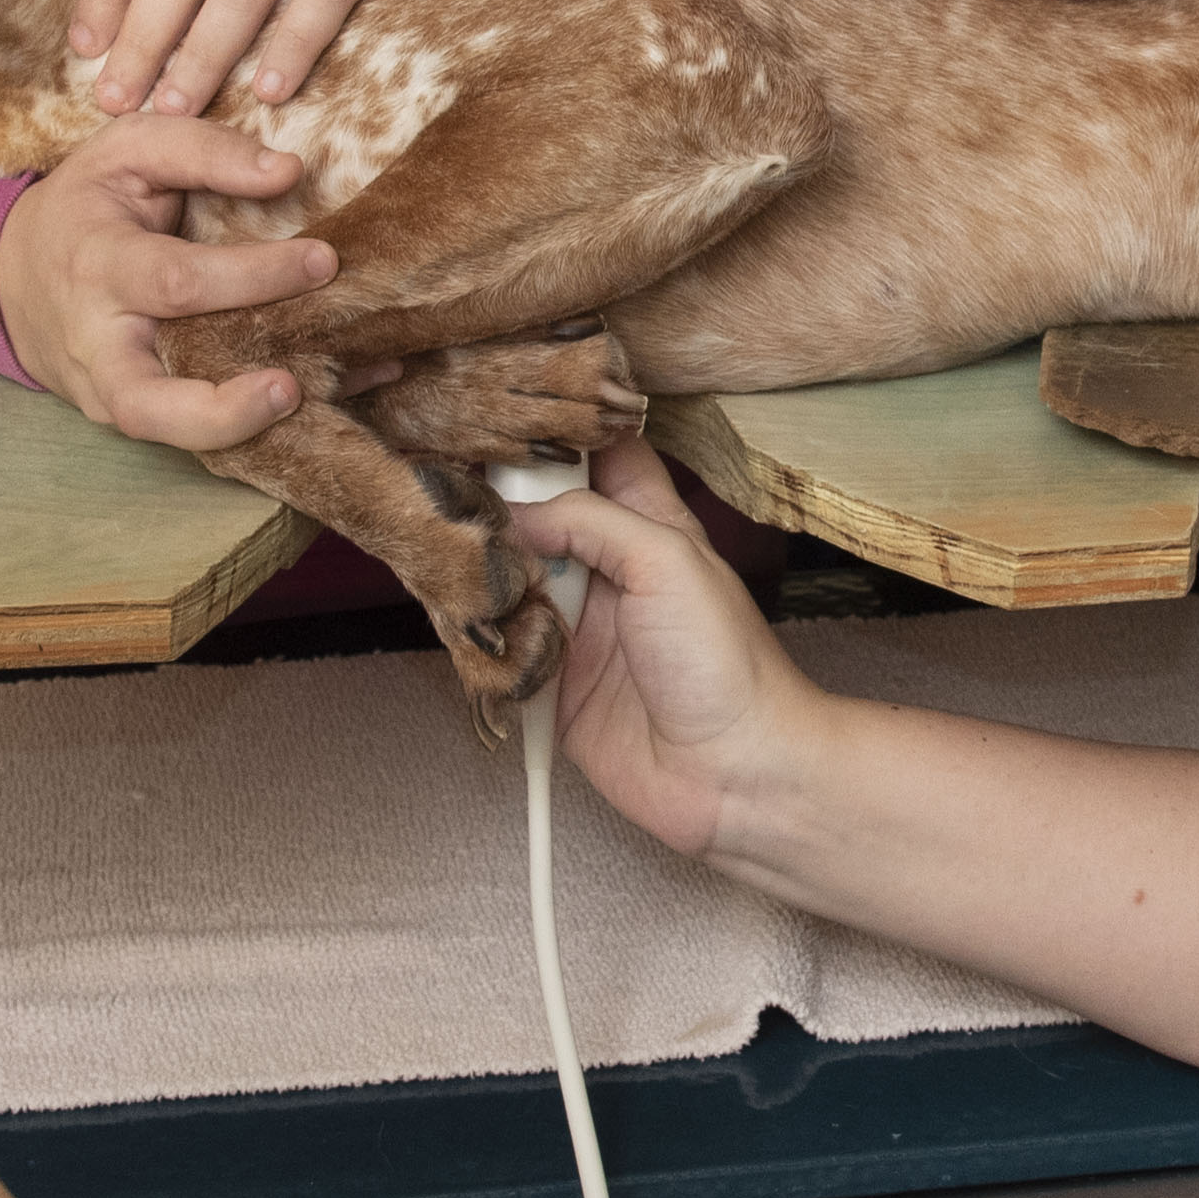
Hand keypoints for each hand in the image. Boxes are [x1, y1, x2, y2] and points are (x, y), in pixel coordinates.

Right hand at [0, 117, 336, 446]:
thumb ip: (205, 151)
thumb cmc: (88, 205)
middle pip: (148, 399)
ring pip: (161, 434)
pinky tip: (334, 391)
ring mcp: (107, 390)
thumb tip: (289, 172)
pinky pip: (189, 435)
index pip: (177, 282)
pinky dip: (260, 424)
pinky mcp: (126, 416)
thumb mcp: (129, 151)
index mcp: (99, 266)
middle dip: (223, 407)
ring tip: (304, 400)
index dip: (253, 277)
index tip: (323, 260)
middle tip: (292, 387)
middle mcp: (98, 342)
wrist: (15, 275)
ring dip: (234, 432)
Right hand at [506, 441, 851, 877]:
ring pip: (502, 579)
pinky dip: (479, 639)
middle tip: (463, 506)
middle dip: (495, 508)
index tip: (496, 421)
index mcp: (645, 524)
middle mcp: (604, 568)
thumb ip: (590, 519)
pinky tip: (480, 632)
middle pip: (531, 514)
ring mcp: (573, 625)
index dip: (550, 436)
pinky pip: (495, 647)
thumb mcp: (667, 560)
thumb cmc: (726, 665)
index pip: (592, 455)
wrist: (735, 776)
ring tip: (474, 577)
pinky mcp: (548, 682)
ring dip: (482, 578)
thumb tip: (514, 512)